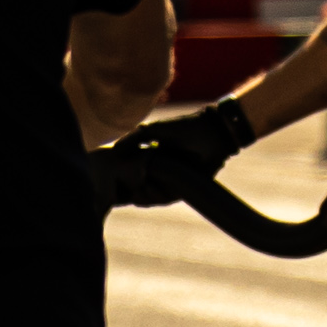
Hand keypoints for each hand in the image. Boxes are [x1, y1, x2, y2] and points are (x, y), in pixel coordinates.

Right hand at [86, 100, 251, 209]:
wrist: (212, 134)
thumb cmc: (183, 128)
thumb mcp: (153, 130)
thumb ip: (133, 139)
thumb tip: (114, 151)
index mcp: (151, 158)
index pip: (133, 175)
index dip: (124, 182)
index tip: (116, 185)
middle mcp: (161, 171)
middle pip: (142, 189)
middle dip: (135, 193)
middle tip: (131, 191)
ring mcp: (172, 180)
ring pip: (154, 196)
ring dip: (146, 197)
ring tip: (140, 192)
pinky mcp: (184, 188)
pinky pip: (168, 198)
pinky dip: (159, 197)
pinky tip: (153, 191)